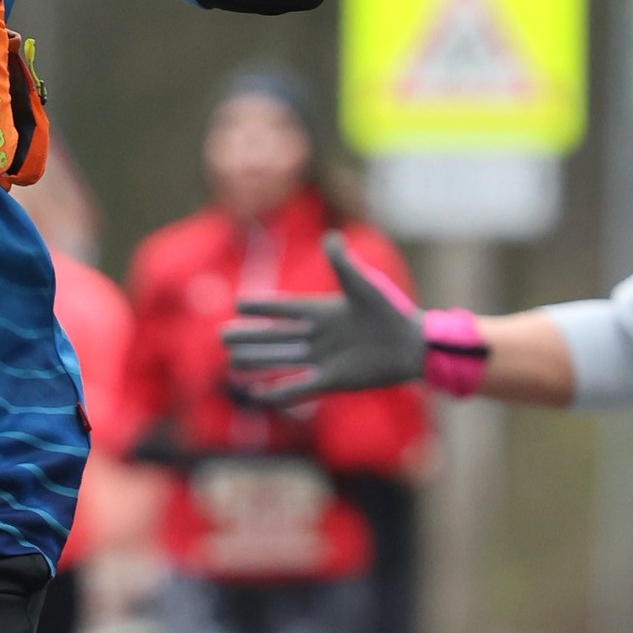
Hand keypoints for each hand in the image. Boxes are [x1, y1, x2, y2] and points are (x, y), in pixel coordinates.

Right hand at [224, 232, 426, 406]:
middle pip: (275, 337)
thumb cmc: (390, 311)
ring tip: (232, 363)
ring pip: (282, 360)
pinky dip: (278, 392)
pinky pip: (299, 387)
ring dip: (257, 362)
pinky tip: (258, 395)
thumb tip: (330, 237)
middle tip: (221, 337)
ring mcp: (323, 358)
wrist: (411, 346)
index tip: (237, 304)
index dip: (262, 307)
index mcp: (323, 310)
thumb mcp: (363, 285)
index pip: (284, 308)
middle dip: (249, 337)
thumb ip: (343, 264)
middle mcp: (319, 335)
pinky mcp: (332, 380)